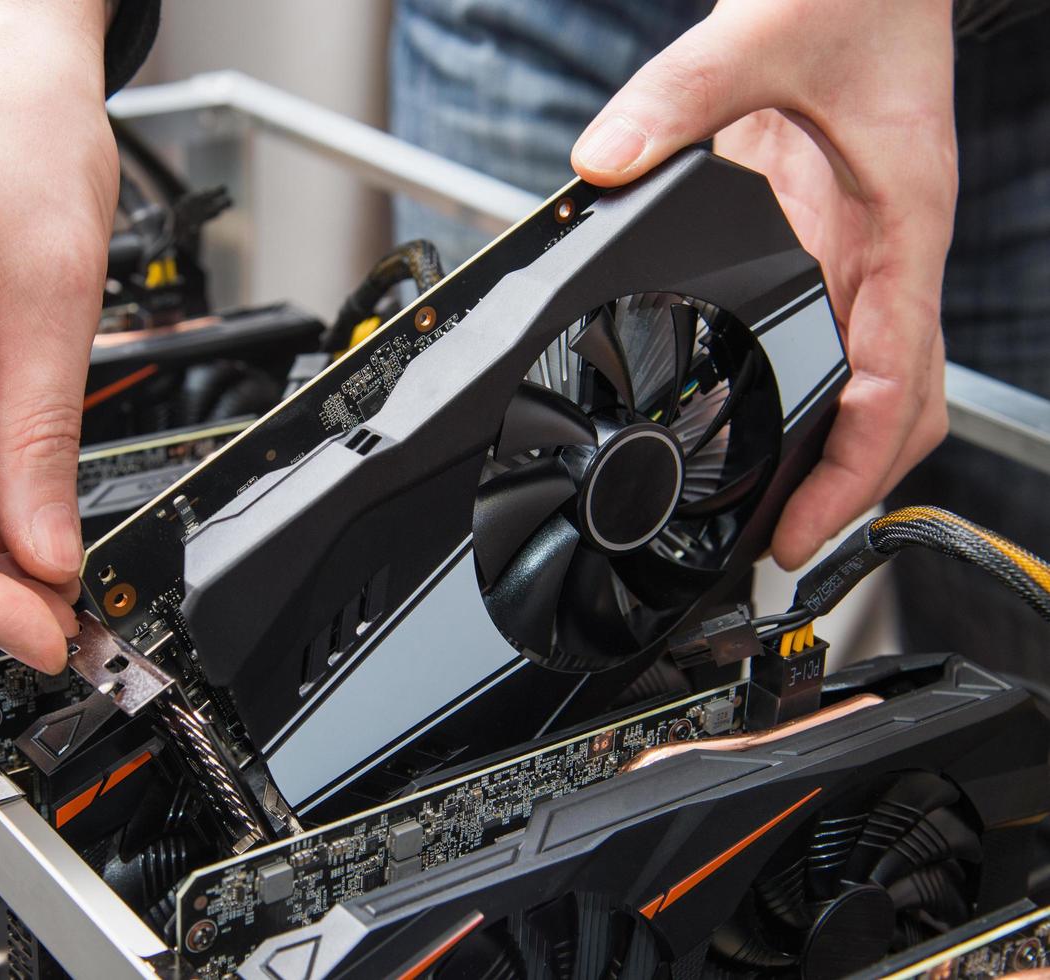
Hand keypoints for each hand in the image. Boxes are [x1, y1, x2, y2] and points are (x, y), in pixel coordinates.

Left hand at [570, 0, 955, 569]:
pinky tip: (758, 424)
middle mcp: (891, 251)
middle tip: (779, 548)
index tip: (804, 530)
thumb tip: (603, 163)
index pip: (894, 379)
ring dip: (836, 455)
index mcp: (902, 222)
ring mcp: (865, 253)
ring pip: (877, 385)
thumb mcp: (760, 33)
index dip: (852, 470)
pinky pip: (834, 342)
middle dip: (849, 489)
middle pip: (900, 409)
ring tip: (770, 515)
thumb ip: (677, 97)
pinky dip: (809, 398)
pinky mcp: (832, 241)